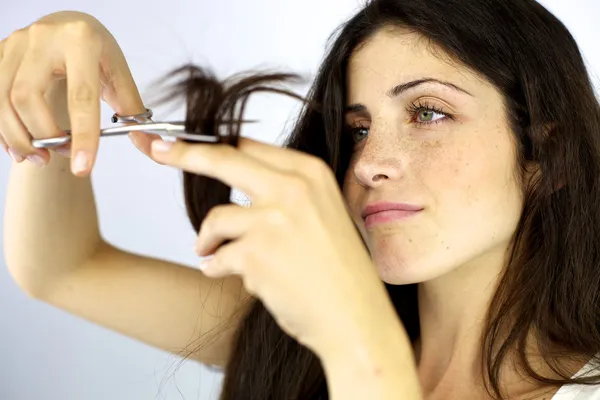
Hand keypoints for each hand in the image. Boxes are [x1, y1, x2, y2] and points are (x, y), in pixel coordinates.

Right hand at [0, 11, 152, 175]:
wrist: (70, 25)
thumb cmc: (97, 52)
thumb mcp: (119, 75)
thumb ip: (133, 112)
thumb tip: (152, 145)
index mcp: (82, 41)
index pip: (81, 96)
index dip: (82, 136)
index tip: (83, 167)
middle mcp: (44, 38)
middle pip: (28, 97)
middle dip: (42, 136)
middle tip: (59, 156)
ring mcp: (17, 43)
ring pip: (2, 98)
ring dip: (17, 136)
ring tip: (38, 157)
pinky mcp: (1, 52)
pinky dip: (3, 127)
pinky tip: (20, 144)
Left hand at [149, 137, 399, 356]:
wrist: (355, 319)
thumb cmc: (341, 273)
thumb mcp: (323, 214)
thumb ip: (286, 193)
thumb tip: (240, 180)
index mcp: (311, 173)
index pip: (250, 147)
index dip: (215, 146)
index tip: (185, 145)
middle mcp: (293, 188)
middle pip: (221, 159)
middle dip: (182, 154)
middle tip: (155, 150)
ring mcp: (274, 219)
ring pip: (215, 219)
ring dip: (207, 240)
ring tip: (210, 254)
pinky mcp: (256, 253)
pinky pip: (217, 257)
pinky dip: (216, 267)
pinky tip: (225, 275)